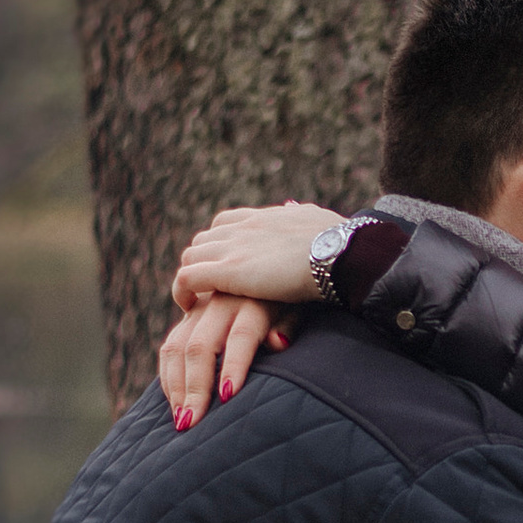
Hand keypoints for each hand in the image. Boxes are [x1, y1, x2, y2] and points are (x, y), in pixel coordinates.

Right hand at [158, 292, 290, 428]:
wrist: (270, 272)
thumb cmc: (290, 299)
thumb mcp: (296, 307)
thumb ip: (287, 325)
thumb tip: (278, 342)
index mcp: (254, 301)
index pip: (241, 335)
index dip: (234, 365)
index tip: (227, 396)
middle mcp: (221, 303)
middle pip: (200, 346)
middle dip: (196, 386)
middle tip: (192, 423)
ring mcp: (200, 310)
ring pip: (177, 348)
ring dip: (176, 387)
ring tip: (182, 422)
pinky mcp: (188, 319)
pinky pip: (170, 348)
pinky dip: (169, 377)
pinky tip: (175, 403)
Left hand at [170, 199, 344, 313]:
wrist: (339, 255)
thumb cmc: (341, 246)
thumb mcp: (319, 222)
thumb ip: (305, 221)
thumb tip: (305, 215)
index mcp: (265, 218)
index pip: (226, 223)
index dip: (221, 244)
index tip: (226, 264)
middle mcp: (243, 227)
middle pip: (204, 240)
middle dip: (203, 263)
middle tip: (210, 290)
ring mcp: (232, 247)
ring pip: (191, 257)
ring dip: (192, 278)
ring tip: (198, 301)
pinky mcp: (226, 271)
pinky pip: (187, 277)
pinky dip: (182, 291)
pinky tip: (188, 307)